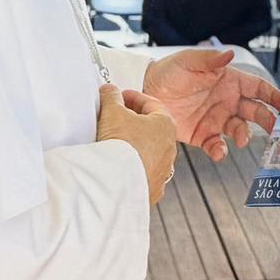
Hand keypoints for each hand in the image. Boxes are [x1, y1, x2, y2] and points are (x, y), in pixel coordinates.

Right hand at [96, 83, 176, 203]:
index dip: (133, 97)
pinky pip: (142, 172)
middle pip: (151, 128)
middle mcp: (169, 148)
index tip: (121, 97)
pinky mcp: (152, 188)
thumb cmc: (122, 147)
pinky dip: (132, 166)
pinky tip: (118, 165)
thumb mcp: (113, 111)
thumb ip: (112, 96)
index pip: (151, 104)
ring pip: (148, 151)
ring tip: (115, 142)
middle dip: (134, 121)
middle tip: (116, 117)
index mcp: (166, 125)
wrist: (117, 183)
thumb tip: (110, 91)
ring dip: (134, 144)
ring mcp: (163, 170)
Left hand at [142, 49, 279, 160]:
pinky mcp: (203, 135)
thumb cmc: (169, 71)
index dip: (275, 96)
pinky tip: (220, 151)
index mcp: (230, 81)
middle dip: (268, 120)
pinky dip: (221, 151)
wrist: (144, 91)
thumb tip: (229, 54)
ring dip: (244, 135)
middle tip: (276, 128)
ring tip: (240, 139)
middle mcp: (228, 101)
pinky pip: (217, 145)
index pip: (259, 88)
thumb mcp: (189, 61)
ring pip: (240, 130)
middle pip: (256, 111)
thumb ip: (209, 59)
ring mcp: (217, 119)